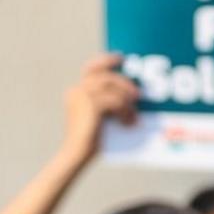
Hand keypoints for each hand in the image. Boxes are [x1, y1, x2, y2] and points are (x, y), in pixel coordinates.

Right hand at [59, 52, 139, 167]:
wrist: (77, 154)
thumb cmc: (89, 139)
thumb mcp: (98, 115)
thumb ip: (106, 100)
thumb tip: (130, 93)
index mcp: (76, 91)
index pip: (91, 68)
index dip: (106, 60)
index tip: (121, 58)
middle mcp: (76, 91)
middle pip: (106, 77)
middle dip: (124, 84)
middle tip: (138, 95)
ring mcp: (82, 97)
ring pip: (112, 89)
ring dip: (126, 101)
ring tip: (133, 114)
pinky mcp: (91, 105)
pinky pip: (115, 102)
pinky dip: (125, 112)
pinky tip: (128, 123)